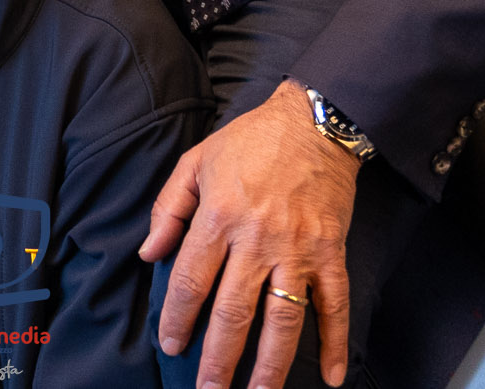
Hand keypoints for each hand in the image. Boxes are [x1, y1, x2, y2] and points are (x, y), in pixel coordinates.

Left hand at [141, 82, 361, 387]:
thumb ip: (168, 208)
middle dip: (218, 359)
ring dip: (270, 366)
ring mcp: (298, 249)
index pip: (191, 280)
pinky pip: (335, 304)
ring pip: (283, 319)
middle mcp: (257, 239)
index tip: (171, 344)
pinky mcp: (331, 252)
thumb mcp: (196, 162)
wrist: (315, 121)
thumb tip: (147, 254)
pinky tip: (332, 376)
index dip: (178, 318)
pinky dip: (336, 342)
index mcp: (219, 216)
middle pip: (234, 312)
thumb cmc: (250, 141)